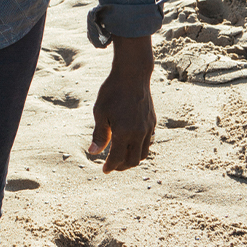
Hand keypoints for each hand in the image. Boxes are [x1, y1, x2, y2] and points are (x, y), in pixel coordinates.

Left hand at [89, 36, 155, 172]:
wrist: (133, 76)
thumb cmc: (112, 92)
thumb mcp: (100, 113)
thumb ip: (99, 135)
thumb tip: (94, 153)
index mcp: (124, 132)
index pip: (117, 158)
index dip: (110, 167)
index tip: (104, 171)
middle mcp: (139, 133)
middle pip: (133, 160)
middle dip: (122, 167)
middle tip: (112, 167)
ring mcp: (148, 128)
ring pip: (143, 153)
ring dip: (132, 159)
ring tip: (120, 159)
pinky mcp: (153, 122)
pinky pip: (148, 142)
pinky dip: (139, 149)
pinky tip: (129, 145)